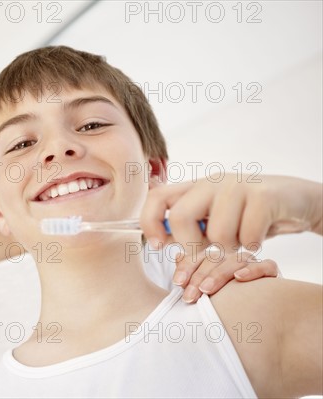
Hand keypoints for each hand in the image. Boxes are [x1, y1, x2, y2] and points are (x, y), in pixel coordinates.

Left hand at [141, 175, 321, 255]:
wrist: (296, 201)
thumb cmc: (248, 217)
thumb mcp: (214, 223)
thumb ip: (188, 233)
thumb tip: (161, 248)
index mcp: (194, 188)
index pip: (157, 197)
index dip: (149, 223)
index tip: (158, 247)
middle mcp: (211, 182)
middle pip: (180, 216)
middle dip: (190, 247)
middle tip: (205, 258)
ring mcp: (236, 185)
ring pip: (217, 233)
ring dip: (228, 250)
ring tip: (238, 245)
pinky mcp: (262, 196)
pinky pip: (247, 235)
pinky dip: (252, 246)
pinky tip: (258, 238)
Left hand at [174, 249, 279, 302]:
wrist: (256, 321)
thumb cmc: (220, 308)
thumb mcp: (200, 294)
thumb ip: (188, 276)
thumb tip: (177, 255)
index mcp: (213, 261)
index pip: (197, 258)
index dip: (186, 268)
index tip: (177, 284)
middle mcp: (231, 259)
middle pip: (214, 258)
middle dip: (199, 277)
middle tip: (189, 297)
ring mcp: (251, 264)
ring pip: (235, 260)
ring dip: (219, 274)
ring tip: (206, 289)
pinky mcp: (271, 273)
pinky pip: (266, 265)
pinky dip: (253, 269)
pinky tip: (239, 278)